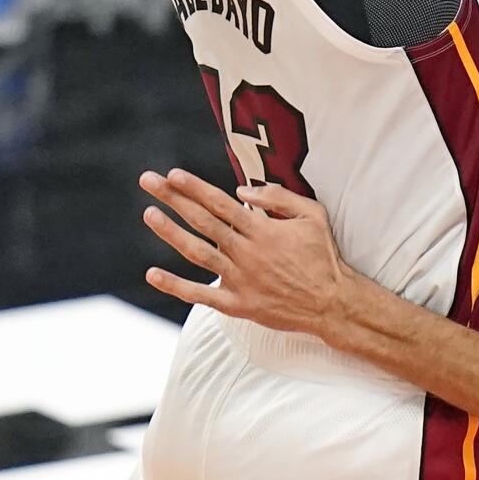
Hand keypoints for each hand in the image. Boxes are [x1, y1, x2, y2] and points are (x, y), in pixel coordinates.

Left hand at [140, 167, 348, 340]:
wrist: (330, 303)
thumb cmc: (322, 255)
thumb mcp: (312, 214)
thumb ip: (278, 198)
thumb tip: (241, 191)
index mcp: (262, 230)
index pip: (220, 203)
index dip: (194, 187)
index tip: (173, 174)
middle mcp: (245, 253)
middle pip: (202, 221)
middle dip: (173, 199)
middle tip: (149, 181)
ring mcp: (238, 280)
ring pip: (197, 253)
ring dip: (170, 232)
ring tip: (148, 214)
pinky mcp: (236, 305)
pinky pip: (200, 295)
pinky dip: (175, 286)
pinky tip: (152, 274)